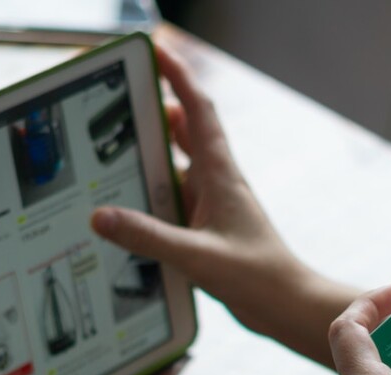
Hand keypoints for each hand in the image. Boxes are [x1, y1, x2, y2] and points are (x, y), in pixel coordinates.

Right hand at [90, 43, 308, 339]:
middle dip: (155, 113)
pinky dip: (155, 196)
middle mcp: (218, 184)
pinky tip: (130, 209)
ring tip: (111, 153)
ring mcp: (215, 206)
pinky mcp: (211, 229)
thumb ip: (149, 237)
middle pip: (185, 133)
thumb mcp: (197, 257)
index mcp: (221, 176)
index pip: (198, 111)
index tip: (156, 52)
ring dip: (152, 156)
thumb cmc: (258, 279)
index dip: (178, 77)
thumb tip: (101, 216)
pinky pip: (177, 201)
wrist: (288, 306)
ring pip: (178, 167)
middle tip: (120, 104)